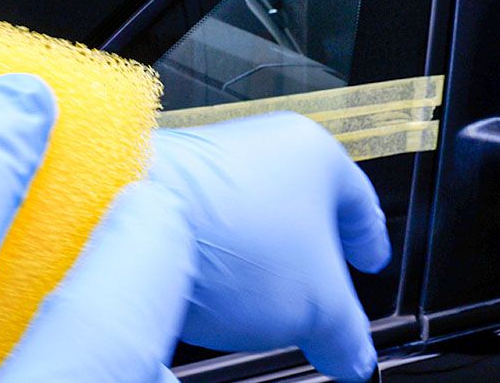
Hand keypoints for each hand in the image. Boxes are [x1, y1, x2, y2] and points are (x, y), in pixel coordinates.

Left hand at [149, 112, 390, 380]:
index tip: (371, 258)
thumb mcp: (313, 304)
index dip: (370, 238)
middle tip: (319, 289)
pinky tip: (213, 282)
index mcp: (315, 154)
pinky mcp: (169, 174)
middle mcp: (263, 143)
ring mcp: (212, 155)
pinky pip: (211, 216)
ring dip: (261, 254)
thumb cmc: (226, 237)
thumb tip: (353, 357)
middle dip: (312, 252)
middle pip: (304, 205)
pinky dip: (220, 249)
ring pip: (255, 210)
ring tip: (260, 296)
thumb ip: (345, 332)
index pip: (360, 202)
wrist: (128, 210)